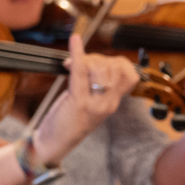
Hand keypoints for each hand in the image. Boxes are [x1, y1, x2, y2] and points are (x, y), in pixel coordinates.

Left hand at [36, 34, 140, 161]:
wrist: (54, 144)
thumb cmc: (69, 121)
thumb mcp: (91, 103)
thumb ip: (98, 85)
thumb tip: (95, 61)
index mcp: (113, 103)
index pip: (130, 74)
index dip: (118, 62)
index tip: (100, 64)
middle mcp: (108, 103)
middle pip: (114, 67)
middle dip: (98, 58)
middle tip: (80, 63)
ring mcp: (95, 103)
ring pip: (100, 67)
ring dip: (86, 60)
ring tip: (72, 65)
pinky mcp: (78, 101)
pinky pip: (80, 71)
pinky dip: (77, 53)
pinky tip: (75, 40)